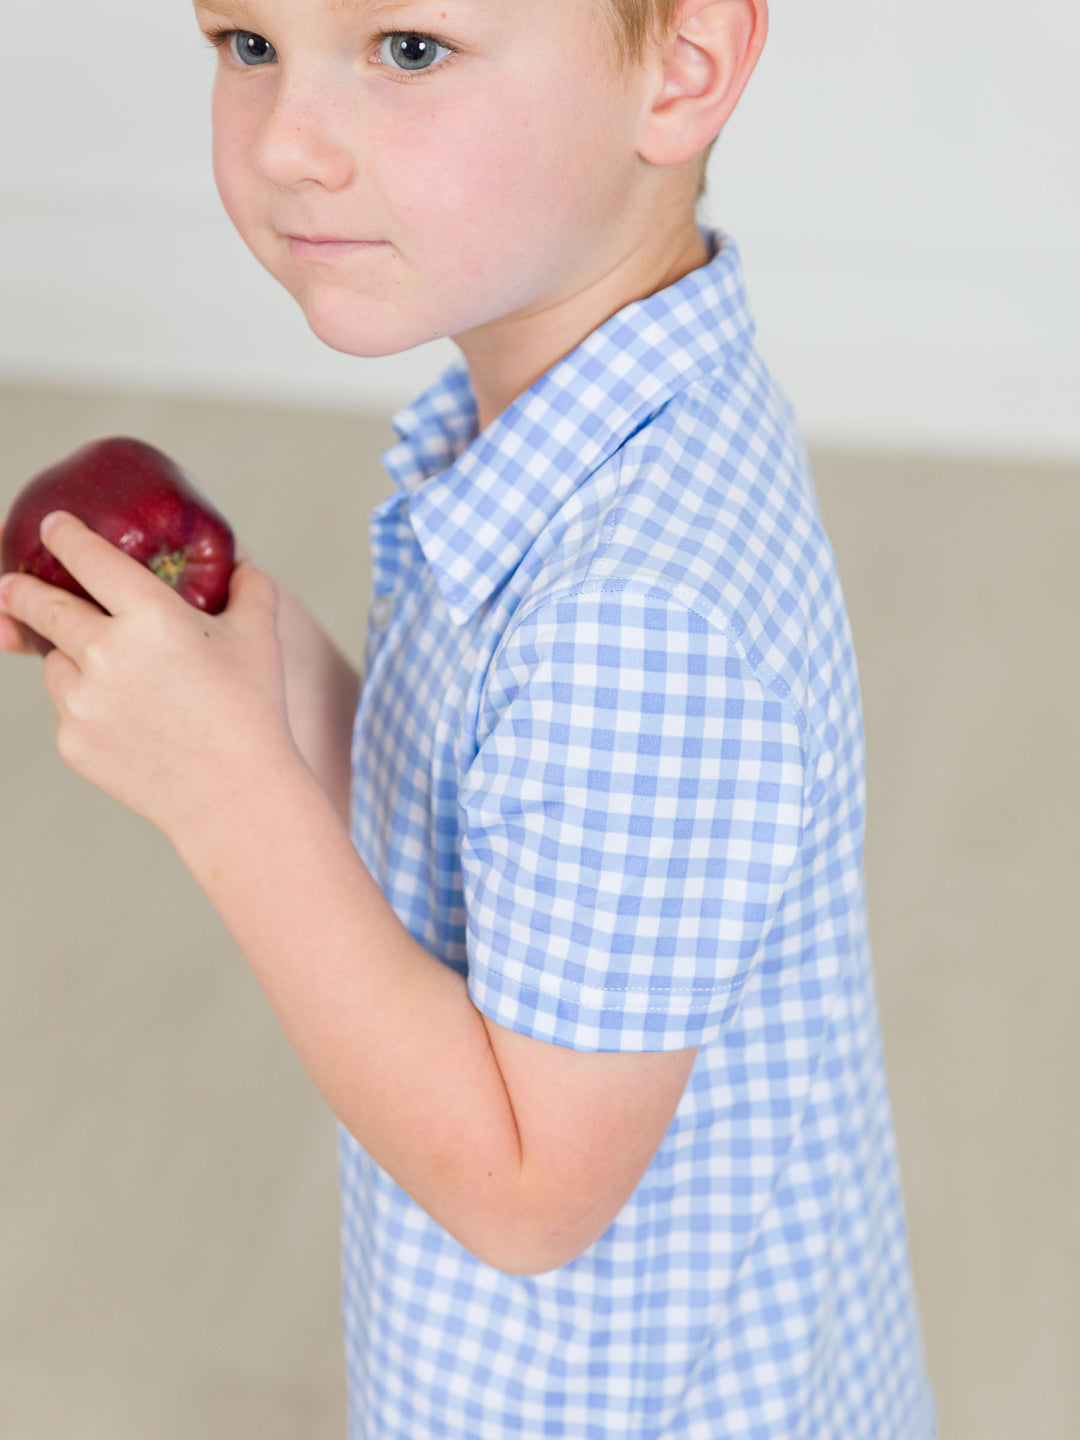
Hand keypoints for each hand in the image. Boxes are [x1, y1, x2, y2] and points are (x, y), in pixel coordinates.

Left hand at [0, 511, 300, 840]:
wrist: (234, 796)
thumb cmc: (252, 711)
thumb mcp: (259, 638)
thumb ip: (249, 587)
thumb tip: (239, 564)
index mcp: (150, 616)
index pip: (88, 558)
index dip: (66, 536)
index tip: (54, 527)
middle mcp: (105, 653)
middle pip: (41, 607)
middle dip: (20, 591)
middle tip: (11, 586)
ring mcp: (82, 701)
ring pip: (55, 663)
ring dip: (71, 658)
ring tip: (121, 680)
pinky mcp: (72, 742)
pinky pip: (67, 710)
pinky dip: (88, 707)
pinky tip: (131, 723)